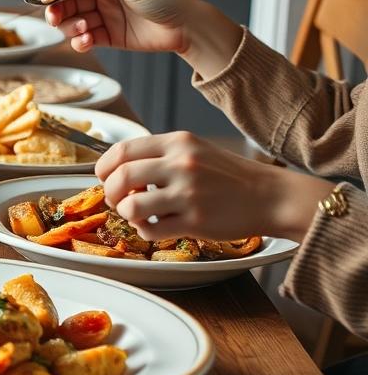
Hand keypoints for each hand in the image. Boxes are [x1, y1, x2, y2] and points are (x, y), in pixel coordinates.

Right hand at [43, 0, 242, 78]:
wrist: (185, 27)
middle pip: (69, 3)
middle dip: (59, 11)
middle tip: (55, 19)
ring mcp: (105, 18)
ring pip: (74, 22)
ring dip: (71, 27)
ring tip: (84, 30)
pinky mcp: (109, 38)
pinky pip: (85, 40)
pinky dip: (81, 42)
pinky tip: (87, 41)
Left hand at [95, 132, 328, 242]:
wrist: (270, 196)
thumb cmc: (228, 176)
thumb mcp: (195, 150)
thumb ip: (160, 156)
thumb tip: (119, 170)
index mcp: (177, 143)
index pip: (122, 150)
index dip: (104, 166)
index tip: (105, 177)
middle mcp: (181, 164)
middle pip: (121, 177)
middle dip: (110, 193)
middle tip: (117, 201)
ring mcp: (188, 193)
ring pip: (131, 207)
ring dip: (126, 214)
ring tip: (137, 215)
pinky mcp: (195, 220)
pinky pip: (151, 230)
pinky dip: (145, 231)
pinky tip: (155, 227)